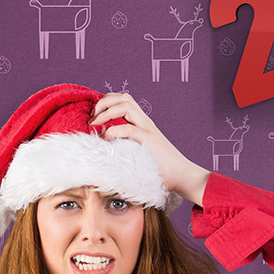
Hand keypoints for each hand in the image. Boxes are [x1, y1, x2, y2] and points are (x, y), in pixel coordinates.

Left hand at [87, 92, 209, 206]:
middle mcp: (146, 122)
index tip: (95, 115)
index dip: (107, 102)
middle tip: (92, 117)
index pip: (124, 100)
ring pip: (126, 105)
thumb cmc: (160, 168)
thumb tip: (105, 149)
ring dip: (107, 112)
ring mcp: (148, 129)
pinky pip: (128, 129)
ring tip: (95, 124)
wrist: (182, 175)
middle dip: (104, 102)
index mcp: (144, 123)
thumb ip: (127, 145)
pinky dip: (113, 131)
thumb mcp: (140, 151)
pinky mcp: (149, 140)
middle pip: (124, 97)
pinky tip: (105, 140)